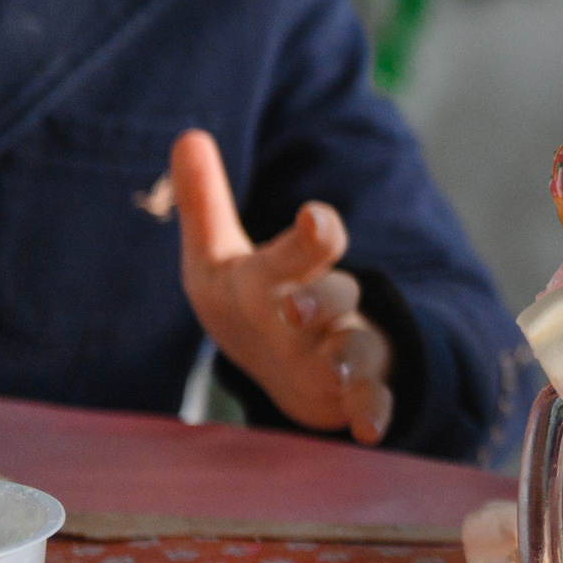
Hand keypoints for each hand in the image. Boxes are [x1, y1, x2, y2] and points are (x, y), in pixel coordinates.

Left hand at [171, 129, 392, 443]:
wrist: (299, 368)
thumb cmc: (255, 307)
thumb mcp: (222, 261)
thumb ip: (206, 204)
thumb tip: (188, 135)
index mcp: (289, 272)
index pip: (307, 244)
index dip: (312, 233)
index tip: (312, 219)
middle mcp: (324, 308)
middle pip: (335, 295)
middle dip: (321, 299)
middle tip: (297, 309)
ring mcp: (344, 351)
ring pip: (356, 347)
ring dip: (348, 356)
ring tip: (337, 370)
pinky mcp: (355, 396)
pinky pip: (373, 401)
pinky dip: (374, 411)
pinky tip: (370, 428)